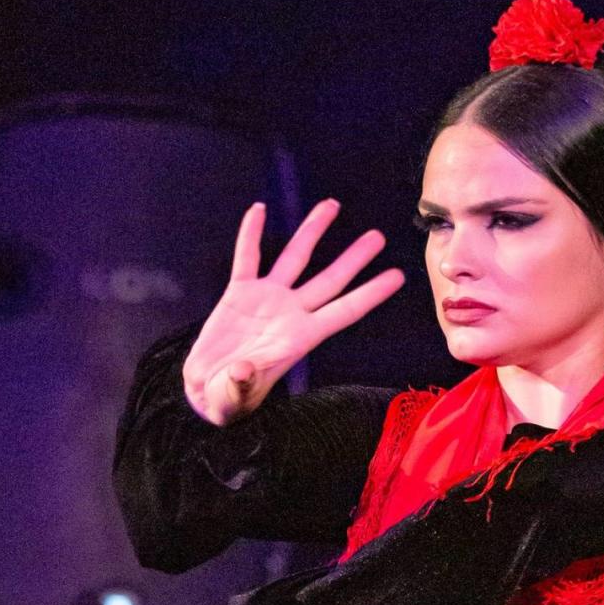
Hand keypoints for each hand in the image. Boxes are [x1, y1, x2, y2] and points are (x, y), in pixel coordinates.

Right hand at [183, 198, 404, 424]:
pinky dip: (251, 234)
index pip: (344, 312)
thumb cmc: (227, 399)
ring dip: (312, 231)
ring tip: (332, 205)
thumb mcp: (234, 397)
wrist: (205, 389)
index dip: (370, 294)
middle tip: (379, 237)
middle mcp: (290, 314)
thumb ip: (241, 385)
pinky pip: (247, 258)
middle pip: (330, 280)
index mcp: (300, 339)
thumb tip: (243, 371)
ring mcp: (266, 300)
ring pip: (295, 259)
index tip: (398, 277)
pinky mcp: (238, 294)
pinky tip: (259, 210)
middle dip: (354, 259)